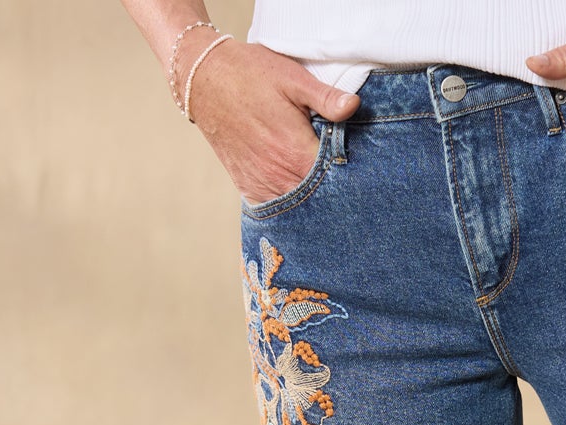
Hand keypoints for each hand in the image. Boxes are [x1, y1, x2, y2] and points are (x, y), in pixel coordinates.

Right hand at [187, 40, 358, 205]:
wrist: (202, 79)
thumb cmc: (250, 74)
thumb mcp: (292, 78)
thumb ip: (326, 98)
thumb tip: (354, 105)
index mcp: (296, 152)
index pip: (335, 181)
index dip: (351, 180)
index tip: (362, 177)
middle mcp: (279, 176)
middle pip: (319, 200)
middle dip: (335, 195)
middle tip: (351, 192)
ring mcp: (262, 185)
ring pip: (298, 209)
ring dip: (313, 204)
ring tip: (328, 195)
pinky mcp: (248, 187)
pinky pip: (276, 208)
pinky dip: (290, 205)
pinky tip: (301, 195)